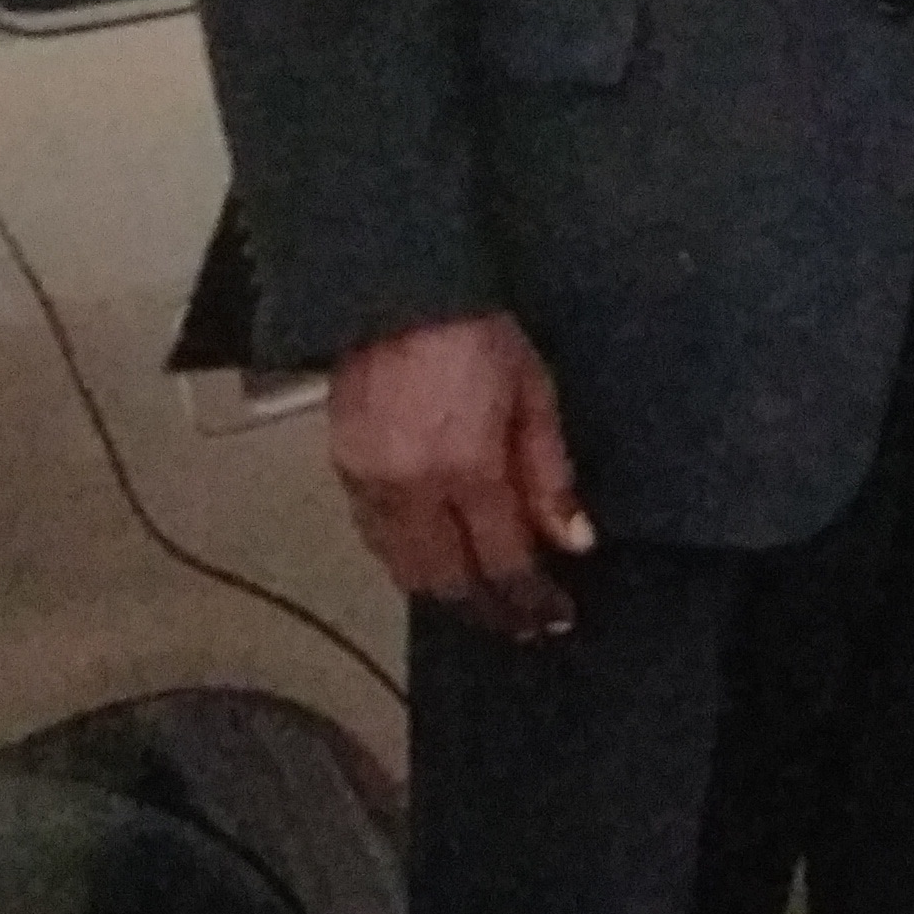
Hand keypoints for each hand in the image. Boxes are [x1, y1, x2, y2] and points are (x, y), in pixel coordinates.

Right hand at [328, 312, 594, 641]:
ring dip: (445, 591)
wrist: (393, 291)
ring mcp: (370, 484)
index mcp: (467, 468)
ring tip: (481, 597)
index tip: (552, 619)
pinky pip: (375, 538)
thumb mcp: (533, 395)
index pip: (503, 562)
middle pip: (449, 582)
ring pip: (405, 570)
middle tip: (519, 622)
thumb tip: (571, 541)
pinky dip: (407, 558)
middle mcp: (412, 489)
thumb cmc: (474, 333)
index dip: (530, 600)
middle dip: (488, 609)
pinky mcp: (342, 471)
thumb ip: (549, 475)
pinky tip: (432, 557)